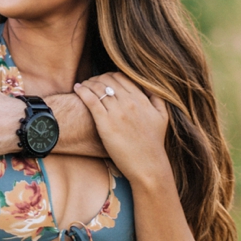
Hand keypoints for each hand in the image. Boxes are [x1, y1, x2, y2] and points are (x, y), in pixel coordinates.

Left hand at [73, 72, 170, 187]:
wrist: (148, 165)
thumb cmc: (154, 143)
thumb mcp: (162, 116)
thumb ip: (157, 98)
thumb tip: (148, 85)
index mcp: (141, 99)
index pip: (121, 77)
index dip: (110, 75)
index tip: (103, 79)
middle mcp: (129, 102)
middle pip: (107, 80)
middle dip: (97, 78)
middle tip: (90, 82)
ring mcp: (117, 112)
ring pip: (98, 88)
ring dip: (88, 83)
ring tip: (82, 85)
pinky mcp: (105, 123)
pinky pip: (90, 100)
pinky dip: (82, 91)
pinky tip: (77, 88)